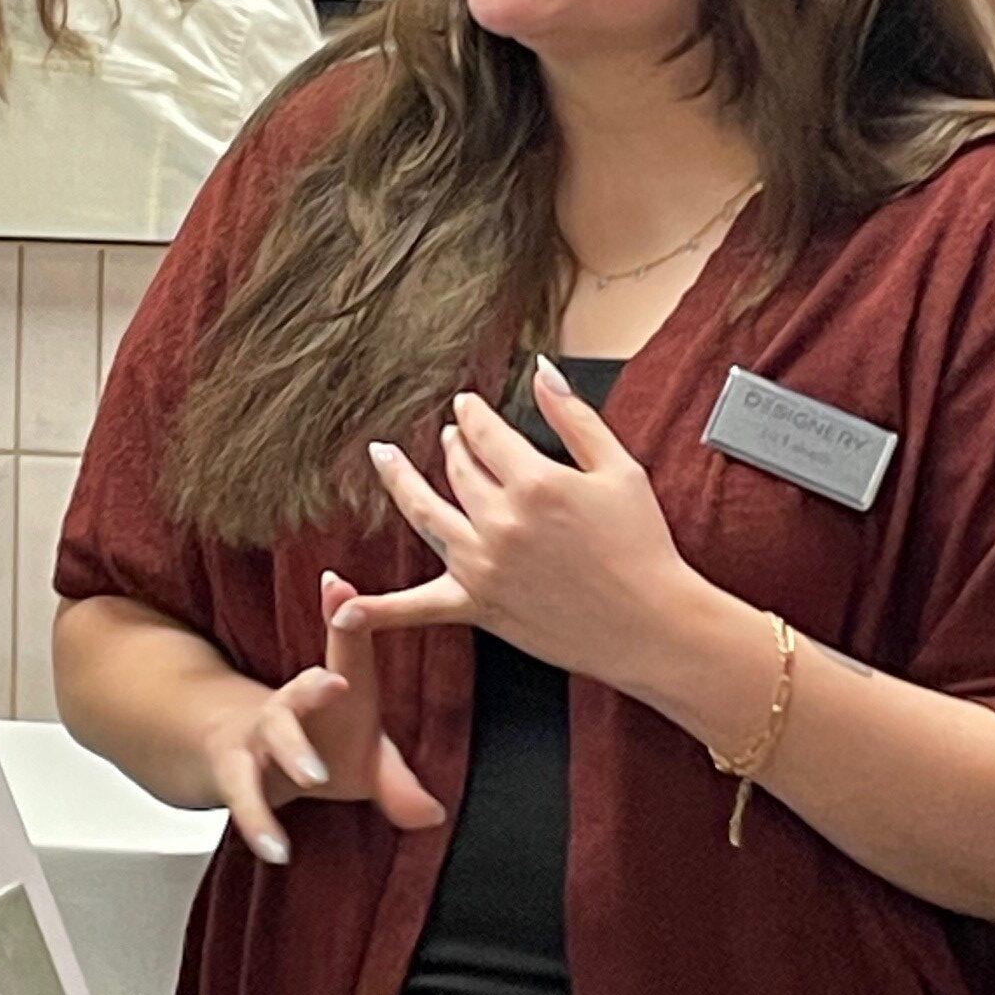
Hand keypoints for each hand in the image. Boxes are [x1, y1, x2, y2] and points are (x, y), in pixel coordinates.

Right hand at [205, 571, 445, 865]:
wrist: (244, 755)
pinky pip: (245, 796)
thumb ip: (397, 786)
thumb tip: (431, 814)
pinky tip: (277, 852)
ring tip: (315, 777)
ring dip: (293, 752)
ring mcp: (259, 737)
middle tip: (337, 682)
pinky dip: (260, 824)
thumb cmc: (321, 745)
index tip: (339, 584)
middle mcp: (291, 704)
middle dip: (317, 684)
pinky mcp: (235, 772)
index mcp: (331, 686)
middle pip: (302, 689)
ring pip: (272, 736)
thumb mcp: (365, 763)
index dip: (342, 614)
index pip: (342, 646)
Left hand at [336, 356, 686, 685]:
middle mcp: (500, 521)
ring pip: (427, 514)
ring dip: (401, 483)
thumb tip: (541, 371)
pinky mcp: (479, 607)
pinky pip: (418, 608)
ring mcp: (483, 566)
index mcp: (535, 481)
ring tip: (384, 458)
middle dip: (454, 446)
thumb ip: (574, 417)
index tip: (467, 405)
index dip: (473, 414)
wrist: (651, 624)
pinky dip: (378, 608)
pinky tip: (343, 604)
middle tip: (452, 435)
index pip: (485, 433)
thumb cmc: (642, 546)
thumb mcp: (618, 468)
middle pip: (459, 469)